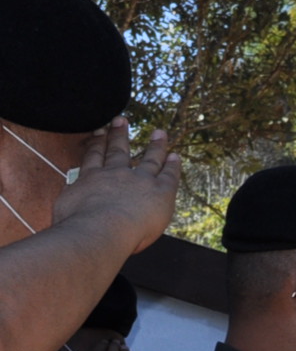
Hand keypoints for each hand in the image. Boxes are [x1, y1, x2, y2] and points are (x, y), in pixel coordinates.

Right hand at [51, 120, 179, 254]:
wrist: (98, 230)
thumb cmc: (77, 226)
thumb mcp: (65, 208)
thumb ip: (72, 201)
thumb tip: (71, 201)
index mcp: (90, 179)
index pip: (93, 158)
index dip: (97, 143)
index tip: (100, 131)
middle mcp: (114, 175)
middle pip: (118, 151)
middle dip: (120, 135)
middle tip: (121, 120)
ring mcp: (138, 180)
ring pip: (149, 160)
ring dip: (155, 146)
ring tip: (160, 133)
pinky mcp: (159, 191)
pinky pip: (169, 175)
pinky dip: (172, 165)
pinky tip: (175, 157)